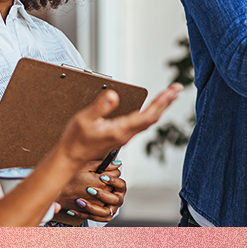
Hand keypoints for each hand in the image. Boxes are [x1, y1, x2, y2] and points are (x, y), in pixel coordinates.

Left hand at [56, 163, 126, 222]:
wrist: (77, 192)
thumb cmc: (90, 179)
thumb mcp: (94, 170)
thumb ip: (106, 167)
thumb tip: (117, 163)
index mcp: (119, 188)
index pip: (121, 184)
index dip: (113, 181)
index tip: (102, 177)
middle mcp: (117, 199)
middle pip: (115, 199)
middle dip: (103, 195)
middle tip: (90, 190)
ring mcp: (110, 209)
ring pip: (104, 212)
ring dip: (92, 207)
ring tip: (80, 201)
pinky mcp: (102, 217)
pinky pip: (94, 218)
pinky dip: (83, 214)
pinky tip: (72, 210)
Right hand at [57, 83, 180, 166]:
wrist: (70, 158)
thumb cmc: (75, 141)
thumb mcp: (84, 119)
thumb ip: (100, 107)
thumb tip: (113, 95)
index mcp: (120, 129)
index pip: (148, 115)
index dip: (162, 102)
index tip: (172, 91)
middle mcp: (125, 134)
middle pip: (152, 117)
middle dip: (165, 102)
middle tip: (177, 89)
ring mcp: (123, 136)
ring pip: (147, 121)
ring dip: (159, 107)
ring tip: (168, 96)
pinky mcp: (119, 136)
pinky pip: (140, 124)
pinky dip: (149, 113)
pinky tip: (150, 109)